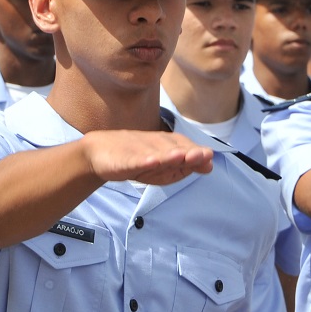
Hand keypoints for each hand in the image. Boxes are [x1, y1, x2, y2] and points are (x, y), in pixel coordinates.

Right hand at [80, 130, 214, 185]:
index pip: (184, 147)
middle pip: (172, 149)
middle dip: (186, 152)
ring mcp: (138, 151)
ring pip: (155, 154)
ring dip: (168, 155)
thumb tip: (211, 165)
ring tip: (180, 157)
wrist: (99, 152)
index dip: (195, 152)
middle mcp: (154, 145)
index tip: (207, 157)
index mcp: (166, 145)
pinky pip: (133, 161)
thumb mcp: (163, 167)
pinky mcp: (122, 160)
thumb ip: (186, 165)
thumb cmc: (137, 159)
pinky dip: (142, 161)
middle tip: (201, 155)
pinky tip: (150, 162)